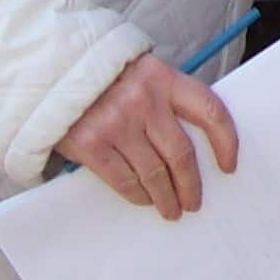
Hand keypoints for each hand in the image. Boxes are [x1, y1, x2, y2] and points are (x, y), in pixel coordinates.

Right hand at [53, 53, 240, 219]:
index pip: (210, 111)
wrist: (50, 70)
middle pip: (180, 153)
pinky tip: (144, 201)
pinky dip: (137, 195)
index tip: (229, 165)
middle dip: (191, 184)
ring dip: (166, 197)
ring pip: (153, 172)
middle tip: (194, 202)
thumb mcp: (141, 72)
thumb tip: (193, 139)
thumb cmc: (103, 75)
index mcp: (163, 78)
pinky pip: (123, 179)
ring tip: (171, 209)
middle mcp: (143, 100)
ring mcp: (116, 123)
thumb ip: (166, 97)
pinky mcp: (91, 144)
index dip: (226, 141)